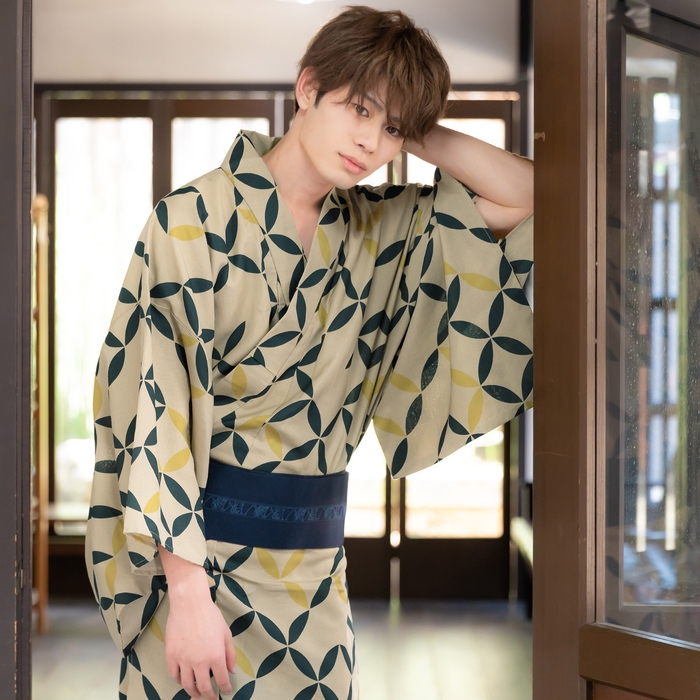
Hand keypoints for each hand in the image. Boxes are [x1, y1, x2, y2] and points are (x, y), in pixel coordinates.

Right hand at [158, 546, 235, 698]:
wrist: (189, 604)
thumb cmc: (210, 615)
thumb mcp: (226, 633)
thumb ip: (230, 653)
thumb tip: (231, 670)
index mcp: (215, 656)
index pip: (221, 680)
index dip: (225, 688)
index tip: (226, 690)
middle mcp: (199, 662)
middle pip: (204, 688)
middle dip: (209, 696)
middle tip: (211, 698)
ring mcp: (183, 660)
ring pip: (187, 685)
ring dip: (193, 692)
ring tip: (197, 694)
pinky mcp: (171, 656)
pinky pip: (174, 675)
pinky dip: (179, 681)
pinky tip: (184, 680)